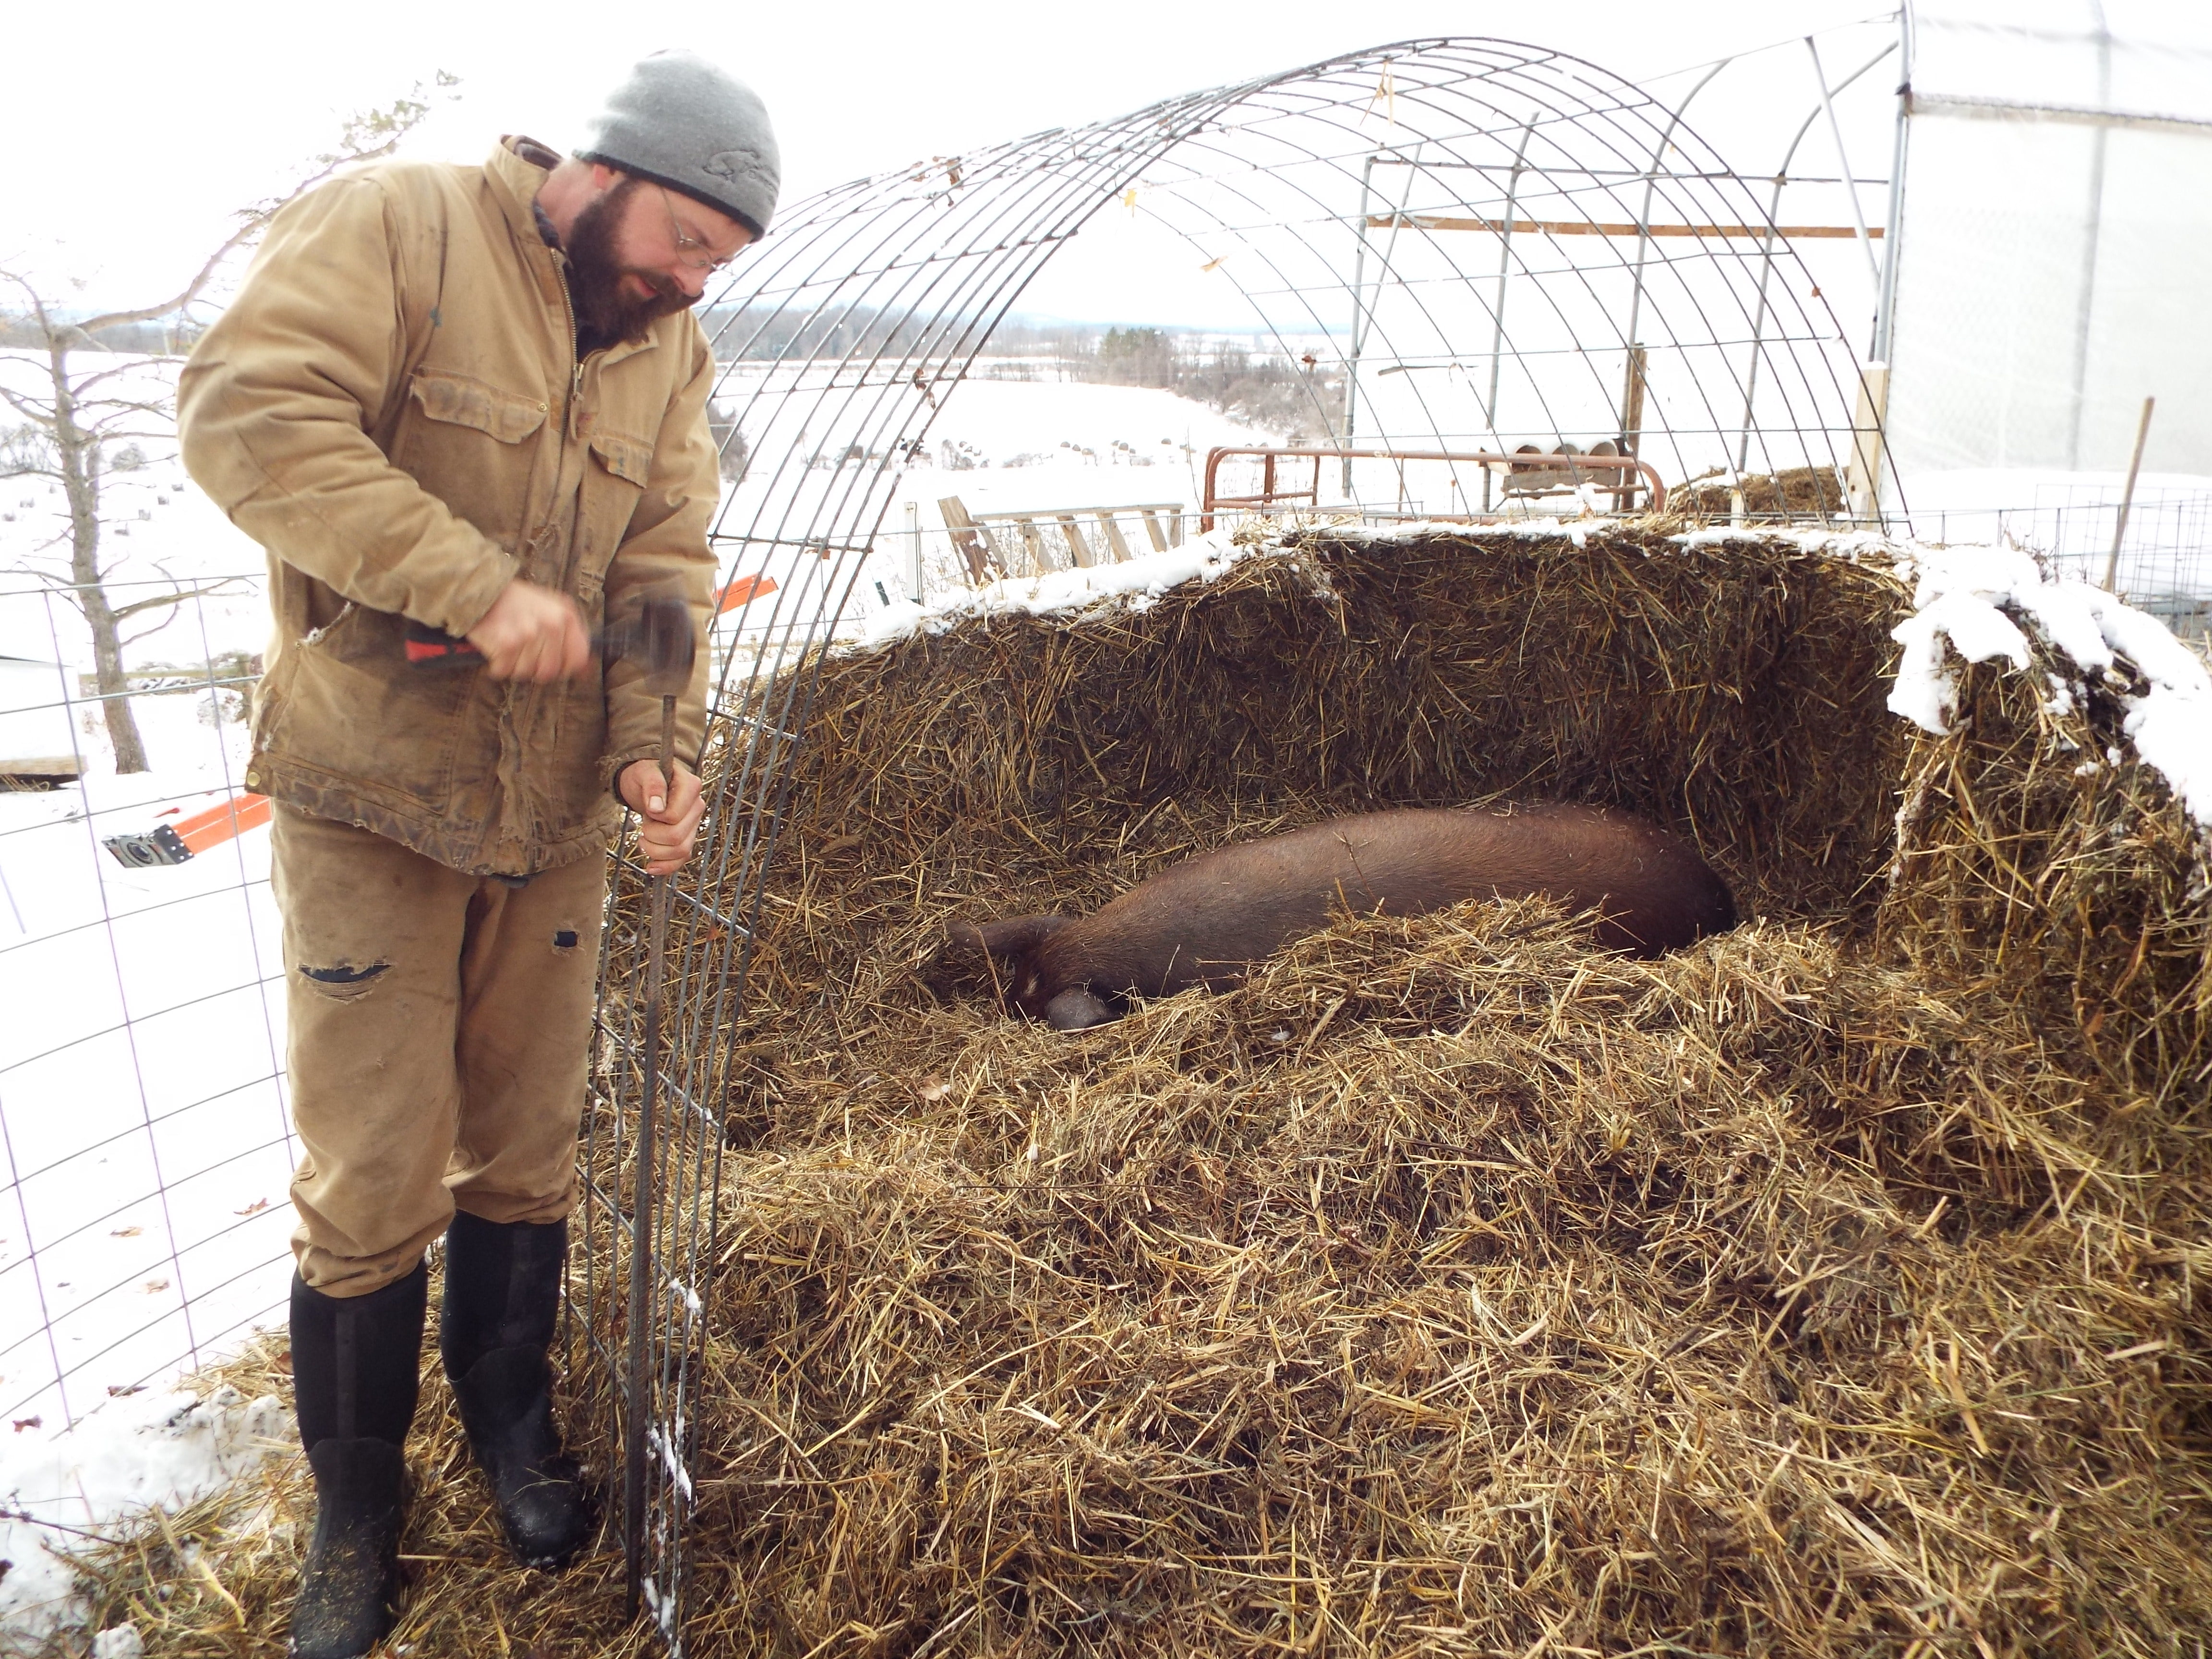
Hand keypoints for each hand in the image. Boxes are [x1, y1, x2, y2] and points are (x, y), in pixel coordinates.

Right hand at [467, 580, 591, 681]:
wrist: (484, 589)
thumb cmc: (520, 603)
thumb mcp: (554, 608)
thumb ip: (572, 636)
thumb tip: (584, 671)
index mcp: (566, 616)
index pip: (577, 659)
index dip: (564, 668)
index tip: (552, 664)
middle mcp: (551, 624)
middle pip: (549, 671)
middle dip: (534, 669)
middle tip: (523, 655)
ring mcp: (529, 633)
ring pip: (526, 673)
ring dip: (514, 666)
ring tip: (509, 648)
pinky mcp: (506, 642)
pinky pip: (504, 670)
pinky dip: (497, 666)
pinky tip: (496, 650)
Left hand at [618, 758, 704, 875]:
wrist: (644, 782)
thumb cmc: (644, 774)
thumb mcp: (644, 772)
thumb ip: (652, 785)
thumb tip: (656, 808)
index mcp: (691, 787)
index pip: (674, 817)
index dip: (656, 818)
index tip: (648, 809)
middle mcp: (697, 806)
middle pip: (677, 837)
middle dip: (653, 836)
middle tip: (643, 825)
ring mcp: (693, 824)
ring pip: (681, 851)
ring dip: (655, 851)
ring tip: (643, 840)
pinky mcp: (687, 838)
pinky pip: (681, 860)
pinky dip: (665, 867)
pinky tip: (651, 867)